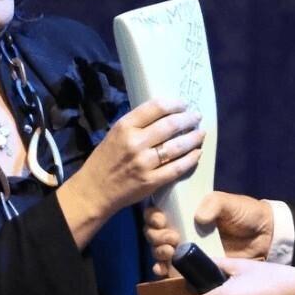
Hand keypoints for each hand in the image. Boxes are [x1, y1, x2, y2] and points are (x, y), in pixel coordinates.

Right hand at [58, 98, 203, 245]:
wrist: (93, 191)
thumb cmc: (104, 160)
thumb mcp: (115, 135)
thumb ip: (136, 125)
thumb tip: (164, 114)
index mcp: (124, 127)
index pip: (155, 107)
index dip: (174, 104)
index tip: (184, 104)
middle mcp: (135, 143)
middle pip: (170, 125)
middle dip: (188, 119)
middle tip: (197, 117)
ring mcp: (144, 163)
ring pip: (177, 146)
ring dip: (193, 138)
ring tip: (201, 134)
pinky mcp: (151, 181)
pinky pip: (177, 168)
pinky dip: (190, 159)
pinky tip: (197, 153)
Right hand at [147, 191, 273, 276]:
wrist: (264, 237)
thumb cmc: (245, 214)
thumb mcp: (229, 203)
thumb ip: (214, 204)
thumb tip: (198, 217)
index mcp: (186, 211)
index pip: (159, 212)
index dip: (153, 216)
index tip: (161, 219)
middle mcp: (182, 230)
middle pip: (155, 234)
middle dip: (157, 236)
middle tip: (172, 238)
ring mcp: (187, 250)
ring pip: (160, 253)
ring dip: (158, 253)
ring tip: (170, 252)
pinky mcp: (194, 268)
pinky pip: (172, 272)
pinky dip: (163, 272)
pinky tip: (163, 270)